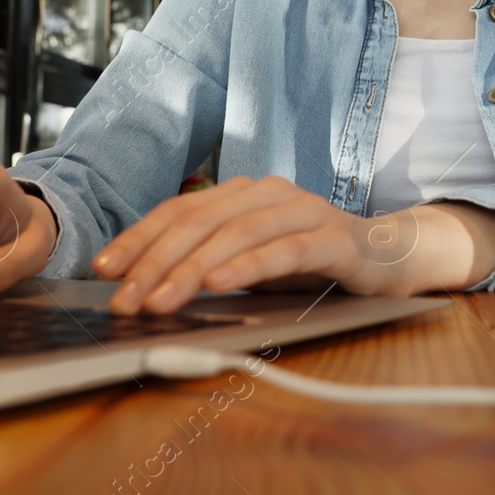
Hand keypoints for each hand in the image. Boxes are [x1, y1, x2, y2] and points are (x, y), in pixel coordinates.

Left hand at [91, 176, 494, 314]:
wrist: (391, 259)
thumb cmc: (313, 262)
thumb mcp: (252, 261)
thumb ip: (210, 263)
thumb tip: (144, 287)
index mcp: (245, 193)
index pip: (180, 210)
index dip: (139, 237)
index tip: (103, 269)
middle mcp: (271, 193)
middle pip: (200, 222)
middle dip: (155, 262)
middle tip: (124, 299)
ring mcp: (305, 212)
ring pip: (235, 236)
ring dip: (190, 270)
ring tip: (159, 301)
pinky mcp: (333, 239)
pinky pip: (283, 251)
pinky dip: (247, 267)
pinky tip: (219, 285)